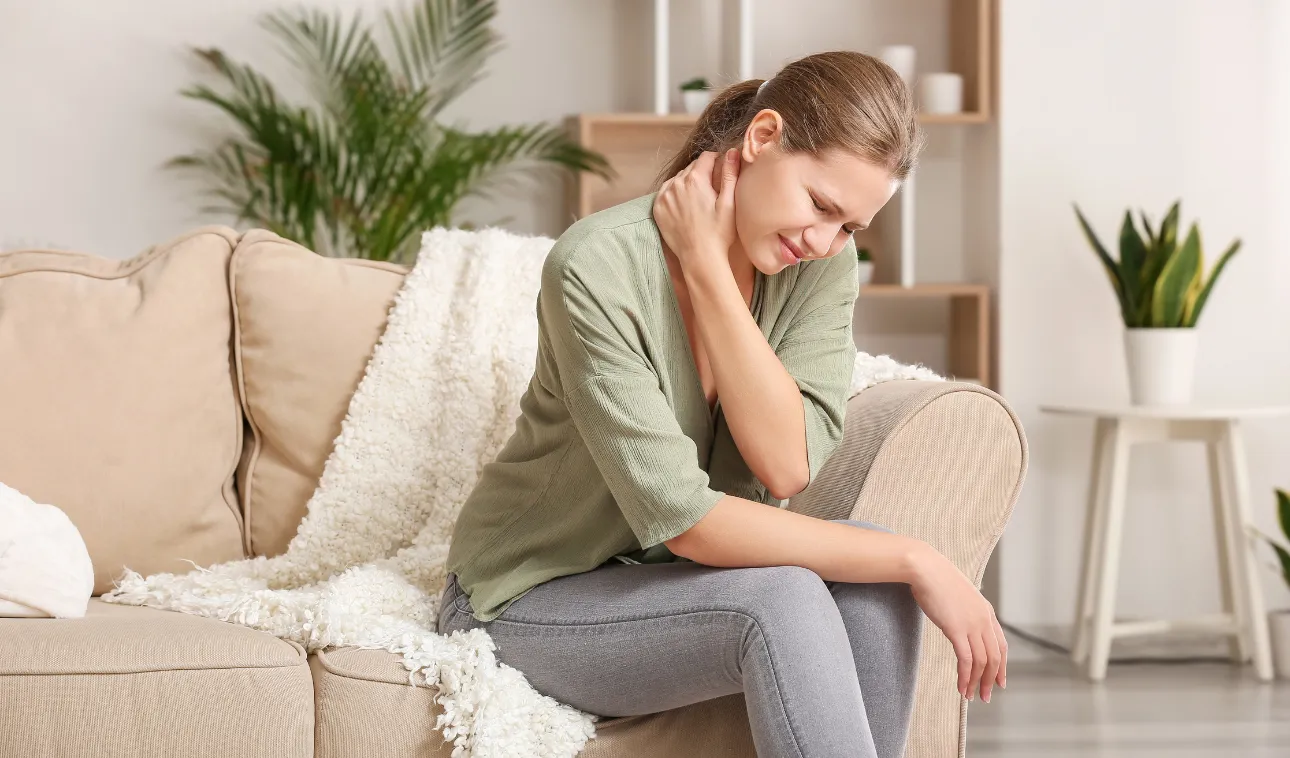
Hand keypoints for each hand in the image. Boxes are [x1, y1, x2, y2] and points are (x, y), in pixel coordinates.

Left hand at [652, 149, 740, 275]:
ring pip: (678, 179)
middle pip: (691, 168)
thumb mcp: (729, 203)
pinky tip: (684, 204)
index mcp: (696, 179)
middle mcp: (676, 184)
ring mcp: (664, 196)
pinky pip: (666, 192)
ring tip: (698, 197)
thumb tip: (732, 152)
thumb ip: (730, 175)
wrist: (700, 257)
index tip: (721, 168)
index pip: (706, 157)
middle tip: (711, 187)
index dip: (716, 160)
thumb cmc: (719, 233)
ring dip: (687, 182)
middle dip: (702, 173)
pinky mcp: (658, 208)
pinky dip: (674, 193)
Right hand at [909, 548, 1006, 702]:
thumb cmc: (935, 578)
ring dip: (977, 683)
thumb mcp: (958, 595)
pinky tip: (960, 687)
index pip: (1001, 645)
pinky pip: (966, 660)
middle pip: (994, 658)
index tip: (999, 682)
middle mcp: (984, 620)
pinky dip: (965, 677)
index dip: (1002, 666)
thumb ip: (964, 609)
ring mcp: (971, 625)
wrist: (925, 568)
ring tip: (970, 696)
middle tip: (985, 696)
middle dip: (990, 680)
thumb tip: (960, 619)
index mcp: (986, 611)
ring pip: (982, 662)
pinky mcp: (956, 629)